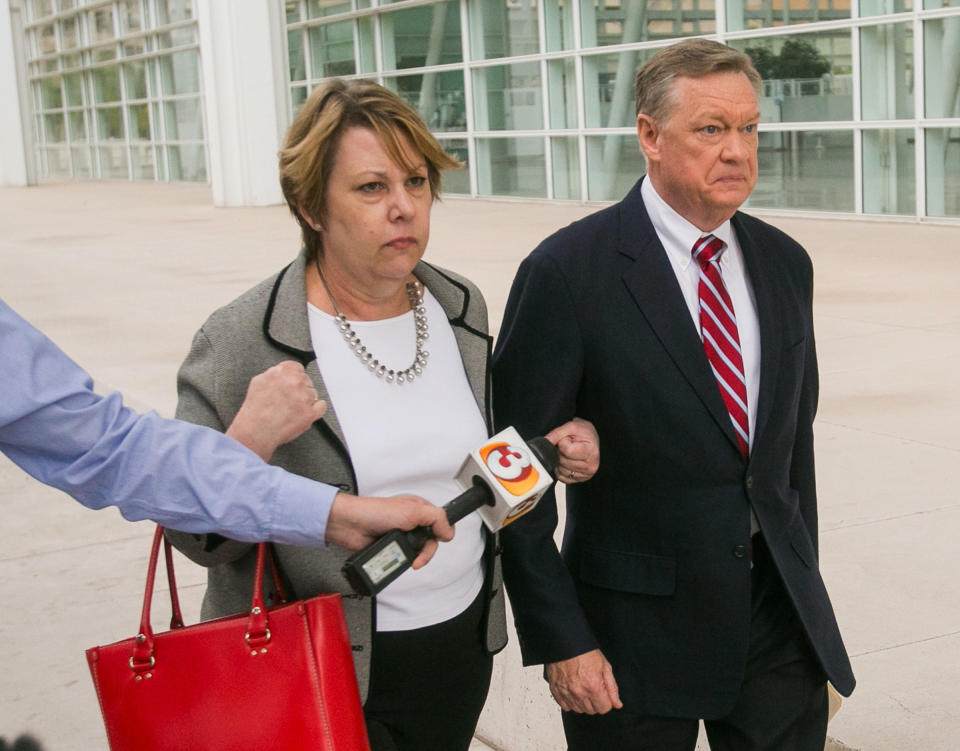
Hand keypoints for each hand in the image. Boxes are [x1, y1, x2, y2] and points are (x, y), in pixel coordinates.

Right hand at [226, 361, 326, 460]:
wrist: (255, 431)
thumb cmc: (255, 411)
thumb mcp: (259, 382)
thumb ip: (274, 374)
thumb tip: (283, 372)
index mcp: (282, 372)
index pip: (297, 368)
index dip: (294, 377)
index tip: (292, 383)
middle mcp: (294, 382)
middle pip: (306, 380)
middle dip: (299, 389)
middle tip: (289, 400)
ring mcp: (304, 397)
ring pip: (313, 394)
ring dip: (306, 400)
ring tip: (291, 410)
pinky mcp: (310, 413)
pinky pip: (321, 406)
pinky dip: (315, 410)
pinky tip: (304, 413)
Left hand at [325, 493, 454, 568]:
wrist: (349, 525)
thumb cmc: (374, 511)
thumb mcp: (413, 511)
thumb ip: (436, 518)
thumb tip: (449, 532)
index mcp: (419, 509)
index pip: (440, 522)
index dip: (442, 533)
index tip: (438, 540)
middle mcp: (412, 522)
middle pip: (431, 542)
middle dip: (427, 551)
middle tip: (419, 556)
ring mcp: (402, 536)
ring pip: (418, 552)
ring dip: (414, 557)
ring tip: (406, 557)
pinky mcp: (392, 548)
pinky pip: (403, 559)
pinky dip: (402, 561)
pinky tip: (398, 559)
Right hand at [546, 649, 621, 713]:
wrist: (564, 642)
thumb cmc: (584, 651)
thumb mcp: (605, 666)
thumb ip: (612, 688)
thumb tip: (617, 704)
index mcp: (593, 686)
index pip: (604, 708)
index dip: (606, 701)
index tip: (603, 693)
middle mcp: (579, 692)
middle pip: (591, 711)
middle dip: (595, 702)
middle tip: (592, 688)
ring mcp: (566, 692)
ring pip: (578, 710)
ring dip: (582, 703)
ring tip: (582, 688)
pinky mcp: (555, 690)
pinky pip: (565, 706)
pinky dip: (570, 701)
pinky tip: (572, 690)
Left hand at [547, 417, 599, 483]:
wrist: (591, 439)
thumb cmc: (584, 433)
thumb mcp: (572, 426)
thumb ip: (557, 433)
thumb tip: (545, 441)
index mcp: (591, 452)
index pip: (567, 450)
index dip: (563, 442)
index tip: (569, 439)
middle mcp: (590, 466)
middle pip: (562, 461)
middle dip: (560, 451)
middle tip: (568, 445)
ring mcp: (585, 475)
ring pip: (560, 470)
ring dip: (559, 459)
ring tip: (568, 452)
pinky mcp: (578, 479)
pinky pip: (561, 477)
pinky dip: (559, 468)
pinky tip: (567, 460)